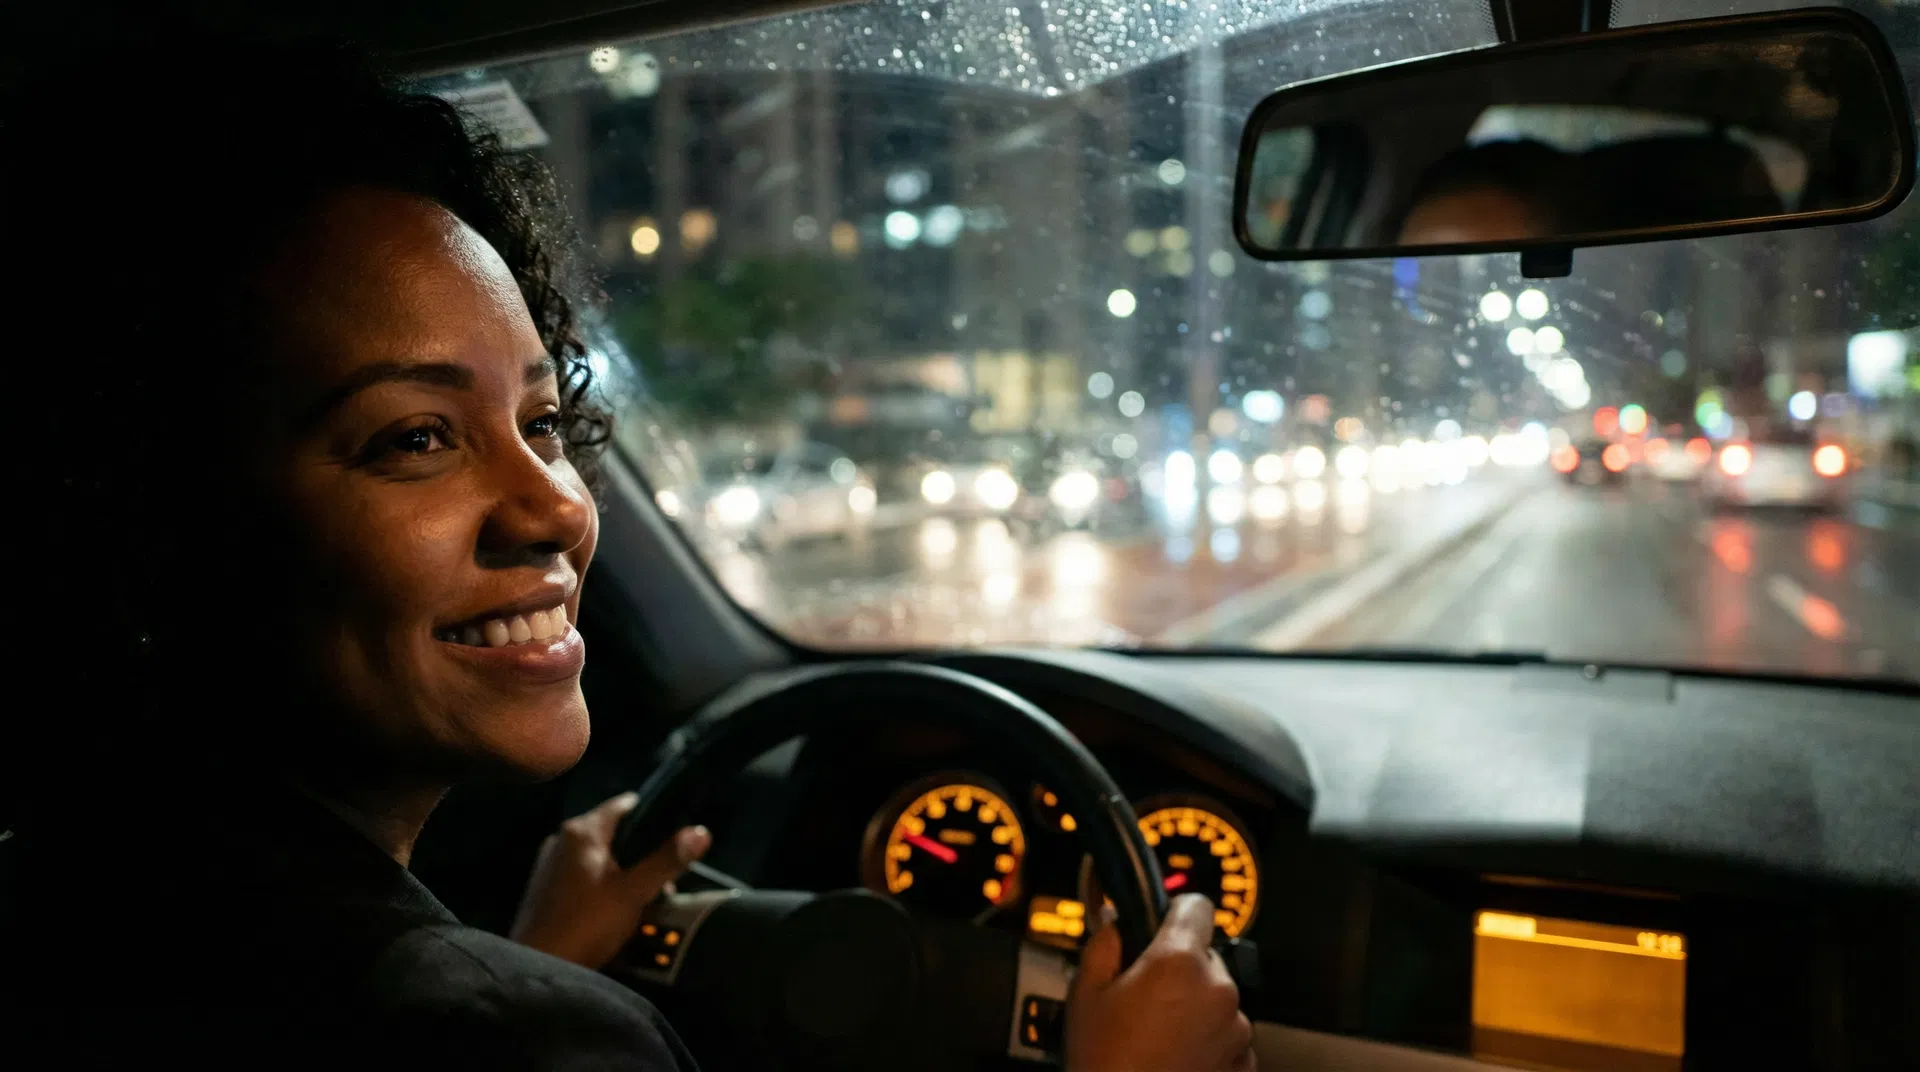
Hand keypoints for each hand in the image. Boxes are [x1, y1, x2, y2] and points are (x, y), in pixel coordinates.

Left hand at [509, 791, 710, 969]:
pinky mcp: (546, 888)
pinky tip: (617, 912)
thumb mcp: (633, 893)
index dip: (655, 817)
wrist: (539, 966)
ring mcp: (551, 864)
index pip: (626, 805)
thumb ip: (667, 861)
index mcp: (582, 831)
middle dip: (643, 855)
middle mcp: (562, 839)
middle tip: (666, 883)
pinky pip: (585, 876)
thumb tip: (702, 832)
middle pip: (615, 834)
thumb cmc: (586, 924)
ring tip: (645, 901)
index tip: (677, 839)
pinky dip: (605, 887)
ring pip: (601, 858)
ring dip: (625, 875)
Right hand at [1064, 894, 1254, 1071]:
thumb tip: (1116, 924)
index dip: (1175, 911)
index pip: (1195, 906)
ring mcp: (1235, 1030)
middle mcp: (1218, 991)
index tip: (1163, 921)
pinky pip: (1227, 1036)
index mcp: (1179, 962)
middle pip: (1205, 957)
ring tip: (1157, 1034)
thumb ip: (1104, 945)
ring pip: (1217, 998)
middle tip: (1145, 996)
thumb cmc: (1104, 1064)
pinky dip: (1207, 1041)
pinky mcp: (1243, 1062)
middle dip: (1179, 969)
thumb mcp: (1086, 995)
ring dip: (1194, 1007)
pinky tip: (1174, 1056)